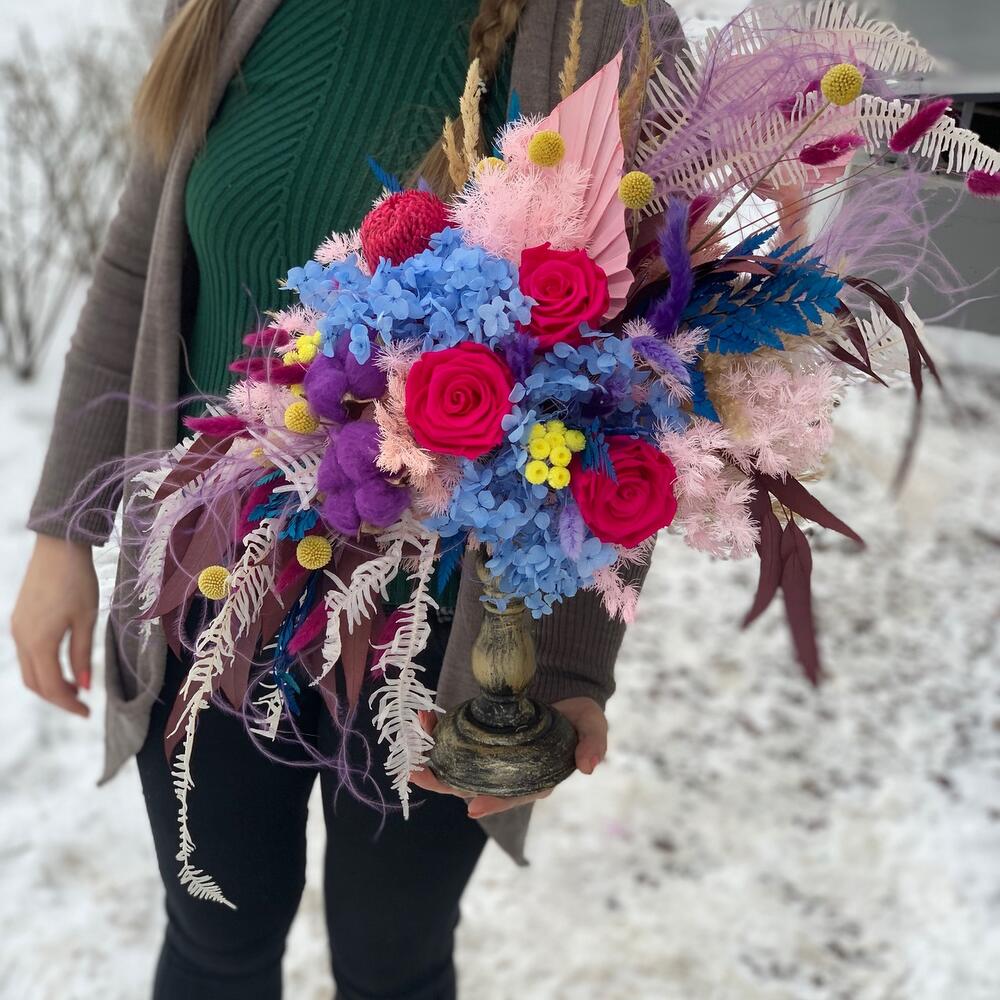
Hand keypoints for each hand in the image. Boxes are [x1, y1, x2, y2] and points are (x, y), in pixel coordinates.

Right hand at [12, 535, 97, 717]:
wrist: (58, 548)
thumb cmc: (77, 582)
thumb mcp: (86, 620)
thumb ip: (81, 654)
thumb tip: (82, 685)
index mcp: (39, 642)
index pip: (50, 686)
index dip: (68, 703)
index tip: (87, 713)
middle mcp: (21, 638)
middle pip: (34, 682)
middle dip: (57, 698)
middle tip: (81, 705)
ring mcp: (17, 629)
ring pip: (28, 669)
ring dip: (49, 684)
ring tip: (75, 688)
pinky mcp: (19, 620)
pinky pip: (28, 653)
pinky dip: (43, 667)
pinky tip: (62, 666)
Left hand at [410, 696, 607, 819]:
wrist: (570, 701)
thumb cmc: (582, 721)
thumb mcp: (594, 728)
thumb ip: (593, 745)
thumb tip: (588, 767)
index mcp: (536, 779)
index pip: (513, 796)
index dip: (494, 803)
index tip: (473, 806)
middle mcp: (510, 775)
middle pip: (474, 785)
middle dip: (443, 782)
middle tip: (417, 774)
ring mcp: (494, 759)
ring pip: (459, 767)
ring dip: (433, 760)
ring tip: (411, 751)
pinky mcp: (483, 739)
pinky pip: (457, 742)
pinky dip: (439, 733)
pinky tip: (426, 720)